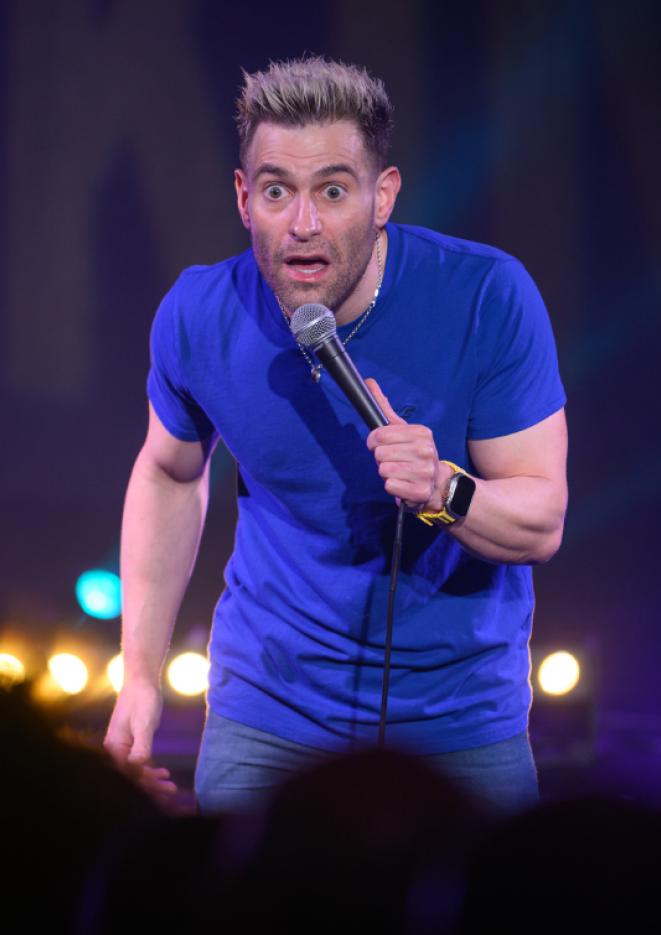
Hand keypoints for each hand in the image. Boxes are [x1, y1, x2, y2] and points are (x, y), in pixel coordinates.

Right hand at [104, 680, 179, 807]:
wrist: (142, 681)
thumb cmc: (142, 699)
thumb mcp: (144, 723)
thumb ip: (141, 746)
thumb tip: (138, 766)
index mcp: (114, 746)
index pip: (129, 772)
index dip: (146, 783)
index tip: (164, 787)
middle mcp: (115, 750)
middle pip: (132, 775)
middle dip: (151, 786)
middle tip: (171, 792)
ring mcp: (123, 747)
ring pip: (137, 770)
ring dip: (152, 780)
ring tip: (171, 788)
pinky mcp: (131, 744)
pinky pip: (140, 762)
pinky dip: (151, 770)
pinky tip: (163, 774)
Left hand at [365, 378, 450, 511]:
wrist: (437, 484)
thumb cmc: (414, 454)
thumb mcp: (402, 429)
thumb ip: (384, 407)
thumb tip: (368, 382)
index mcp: (422, 433)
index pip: (378, 435)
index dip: (374, 442)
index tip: (384, 446)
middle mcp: (426, 451)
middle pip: (379, 454)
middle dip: (382, 459)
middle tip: (396, 461)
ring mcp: (424, 472)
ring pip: (383, 470)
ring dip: (387, 473)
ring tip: (401, 472)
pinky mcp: (420, 491)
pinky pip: (389, 486)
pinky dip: (393, 487)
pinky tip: (404, 484)